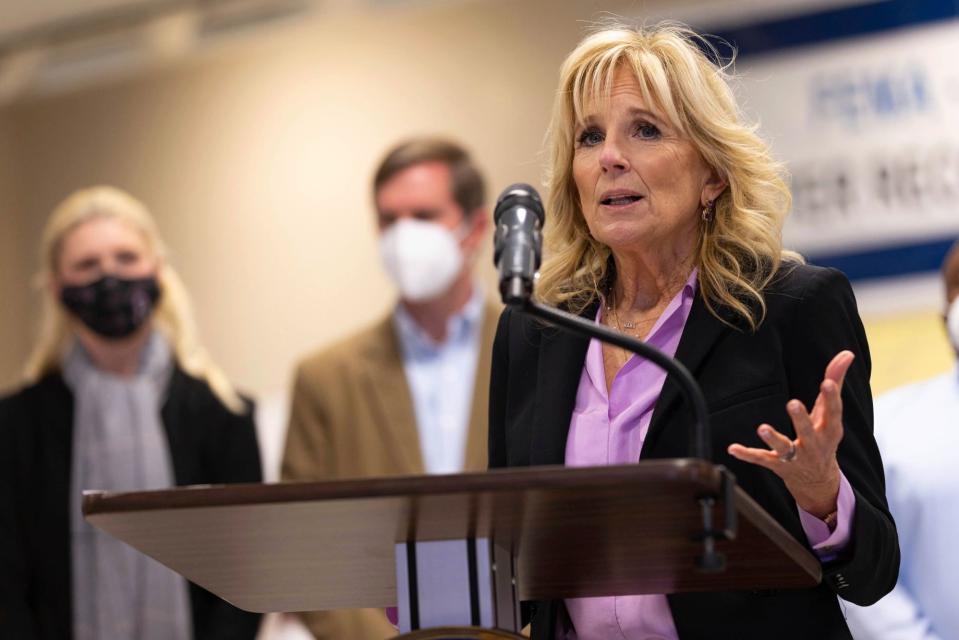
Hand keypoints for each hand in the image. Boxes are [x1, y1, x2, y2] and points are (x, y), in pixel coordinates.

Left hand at [727, 350, 854, 518]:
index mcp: (830, 430)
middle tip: (793, 403)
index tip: (826, 383)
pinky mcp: (778, 466)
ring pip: (784, 449)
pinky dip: (747, 455)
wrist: (819, 481)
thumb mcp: (829, 412)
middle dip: (801, 419)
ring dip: (773, 439)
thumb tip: (847, 353)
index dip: (831, 398)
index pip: (833, 413)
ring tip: (762, 428)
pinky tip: (733, 448)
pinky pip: (762, 459)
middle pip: (808, 432)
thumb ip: (835, 382)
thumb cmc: (823, 435)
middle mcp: (814, 445)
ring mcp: (796, 458)